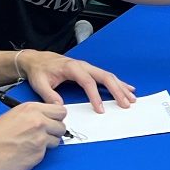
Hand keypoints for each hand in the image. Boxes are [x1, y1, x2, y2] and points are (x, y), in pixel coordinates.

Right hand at [0, 101, 67, 169]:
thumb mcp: (13, 114)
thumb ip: (34, 113)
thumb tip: (48, 116)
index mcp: (32, 109)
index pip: (60, 111)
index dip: (57, 117)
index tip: (54, 121)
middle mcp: (39, 122)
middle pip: (62, 126)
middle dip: (54, 131)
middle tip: (44, 134)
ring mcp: (40, 139)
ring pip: (56, 141)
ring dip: (48, 143)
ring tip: (30, 144)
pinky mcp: (38, 155)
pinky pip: (46, 153)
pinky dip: (38, 154)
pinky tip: (25, 152)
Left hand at [20, 50, 135, 112]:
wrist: (38, 59)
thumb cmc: (40, 70)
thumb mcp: (40, 83)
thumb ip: (49, 95)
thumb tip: (60, 107)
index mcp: (72, 68)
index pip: (88, 82)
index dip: (95, 96)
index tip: (100, 110)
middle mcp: (83, 66)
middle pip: (105, 77)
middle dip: (117, 90)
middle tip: (125, 103)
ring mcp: (88, 67)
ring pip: (108, 76)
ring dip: (121, 87)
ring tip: (131, 98)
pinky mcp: (89, 70)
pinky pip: (106, 76)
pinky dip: (118, 82)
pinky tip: (127, 88)